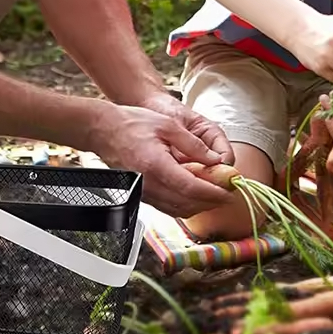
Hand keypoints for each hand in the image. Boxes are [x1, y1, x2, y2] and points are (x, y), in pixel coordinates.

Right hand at [85, 101, 236, 217]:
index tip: (229, 191)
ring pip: (178, 210)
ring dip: (199, 205)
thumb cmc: (132, 123)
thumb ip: (193, 144)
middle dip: (211, 201)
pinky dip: (185, 204)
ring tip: (215, 193)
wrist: (103, 131)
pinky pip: (167, 207)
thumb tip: (215, 160)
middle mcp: (149, 185)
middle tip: (227, 192)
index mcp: (156, 165)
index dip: (213, 193)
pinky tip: (195, 193)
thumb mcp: (167, 125)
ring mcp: (144, 192)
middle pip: (187, 204)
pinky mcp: (141, 195)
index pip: (191, 188)